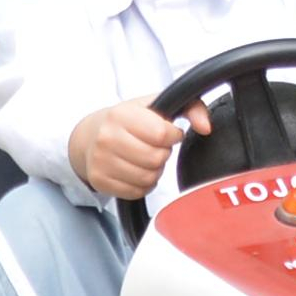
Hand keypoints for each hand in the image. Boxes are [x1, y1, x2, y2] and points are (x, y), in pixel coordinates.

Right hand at [68, 98, 204, 201]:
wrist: (88, 136)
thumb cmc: (127, 120)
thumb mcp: (156, 104)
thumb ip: (190, 107)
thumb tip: (206, 127)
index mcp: (121, 115)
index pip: (160, 133)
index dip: (172, 135)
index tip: (169, 133)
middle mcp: (107, 138)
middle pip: (155, 158)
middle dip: (163, 154)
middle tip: (156, 147)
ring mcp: (101, 161)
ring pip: (148, 177)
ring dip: (155, 170)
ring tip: (146, 158)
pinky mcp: (100, 181)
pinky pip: (136, 191)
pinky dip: (143, 184)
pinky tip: (137, 170)